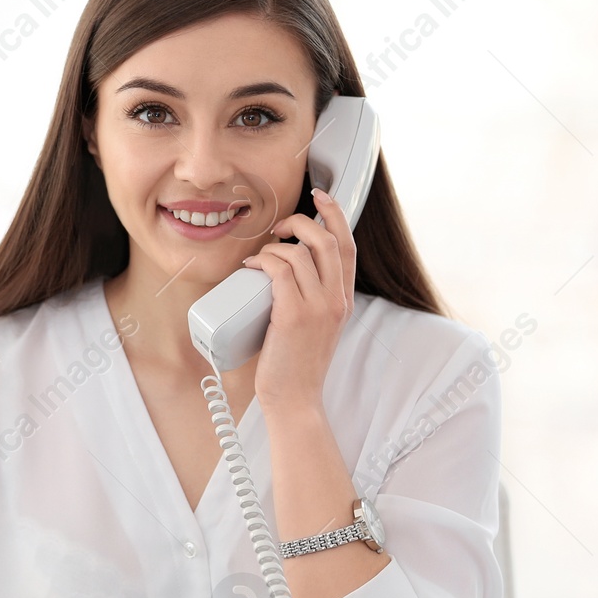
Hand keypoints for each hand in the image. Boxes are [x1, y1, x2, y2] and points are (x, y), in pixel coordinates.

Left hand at [240, 188, 356, 414]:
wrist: (294, 400)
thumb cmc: (296, 366)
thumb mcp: (316, 328)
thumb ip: (311, 301)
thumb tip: (283, 274)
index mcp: (343, 300)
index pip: (347, 246)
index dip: (335, 215)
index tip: (320, 197)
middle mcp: (336, 300)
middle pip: (327, 240)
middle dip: (302, 221)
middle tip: (280, 227)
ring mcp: (317, 308)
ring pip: (299, 254)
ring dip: (273, 246)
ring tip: (258, 258)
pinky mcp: (293, 316)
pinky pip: (279, 271)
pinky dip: (262, 261)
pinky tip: (250, 267)